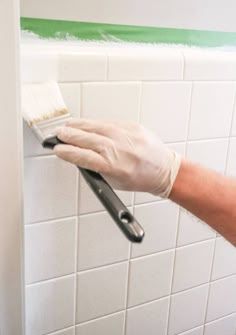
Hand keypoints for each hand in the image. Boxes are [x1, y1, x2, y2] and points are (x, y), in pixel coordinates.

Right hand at [54, 119, 180, 197]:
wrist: (164, 170)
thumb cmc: (141, 179)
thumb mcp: (114, 181)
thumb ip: (95, 167)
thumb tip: (78, 154)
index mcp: (112, 166)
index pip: (81, 155)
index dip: (65, 151)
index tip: (57, 149)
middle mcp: (117, 148)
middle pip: (84, 138)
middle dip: (67, 135)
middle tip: (58, 134)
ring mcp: (125, 134)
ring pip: (94, 126)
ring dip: (77, 125)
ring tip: (68, 126)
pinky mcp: (131, 126)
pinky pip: (107, 122)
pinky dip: (94, 123)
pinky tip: (87, 124)